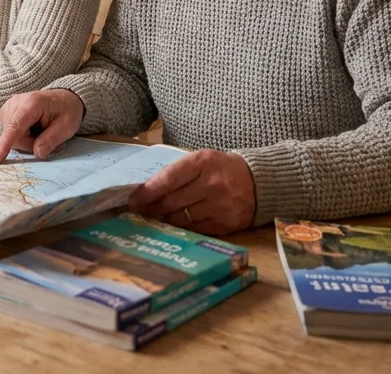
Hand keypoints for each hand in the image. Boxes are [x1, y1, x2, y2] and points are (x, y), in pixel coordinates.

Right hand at [0, 89, 83, 163]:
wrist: (63, 98)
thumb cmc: (66, 110)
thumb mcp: (67, 127)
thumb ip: (51, 140)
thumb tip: (37, 153)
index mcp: (32, 103)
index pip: (15, 126)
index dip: (5, 143)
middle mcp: (15, 102)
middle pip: (14, 136)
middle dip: (30, 144)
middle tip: (50, 140)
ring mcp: (8, 107)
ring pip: (11, 137)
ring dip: (27, 141)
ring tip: (43, 132)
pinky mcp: (6, 112)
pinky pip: (10, 134)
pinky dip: (22, 137)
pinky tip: (33, 130)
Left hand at [128, 150, 256, 234]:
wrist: (258, 182)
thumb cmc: (220, 169)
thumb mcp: (201, 160)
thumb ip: (176, 172)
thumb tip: (146, 191)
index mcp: (203, 162)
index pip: (169, 179)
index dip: (148, 191)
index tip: (132, 199)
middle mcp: (212, 184)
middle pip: (171, 202)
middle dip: (151, 208)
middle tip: (138, 211)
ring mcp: (220, 206)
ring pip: (180, 218)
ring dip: (164, 219)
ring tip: (156, 217)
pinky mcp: (225, 224)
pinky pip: (194, 229)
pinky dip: (182, 227)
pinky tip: (175, 224)